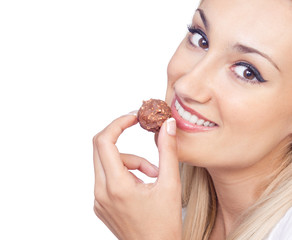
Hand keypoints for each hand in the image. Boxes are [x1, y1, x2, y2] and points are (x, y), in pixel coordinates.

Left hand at [92, 112, 181, 239]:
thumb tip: (167, 126)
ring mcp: (98, 199)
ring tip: (153, 174)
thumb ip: (168, 151)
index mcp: (116, 186)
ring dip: (130, 160)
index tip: (133, 117)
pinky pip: (108, 176)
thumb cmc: (164, 225)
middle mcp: (101, 192)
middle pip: (101, 148)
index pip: (104, 141)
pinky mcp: (101, 204)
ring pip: (107, 163)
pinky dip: (125, 173)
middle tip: (138, 129)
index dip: (118, 123)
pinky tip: (142, 185)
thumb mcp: (171, 185)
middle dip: (122, 137)